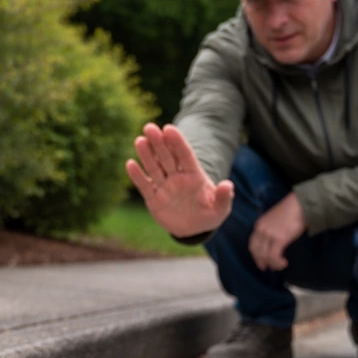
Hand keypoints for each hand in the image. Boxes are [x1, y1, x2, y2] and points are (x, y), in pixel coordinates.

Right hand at [125, 123, 233, 237]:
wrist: (193, 229)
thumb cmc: (209, 215)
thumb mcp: (220, 210)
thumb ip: (223, 198)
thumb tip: (228, 185)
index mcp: (194, 175)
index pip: (185, 155)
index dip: (177, 142)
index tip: (169, 129)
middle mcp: (177, 177)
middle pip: (167, 157)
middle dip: (159, 143)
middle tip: (149, 128)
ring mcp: (164, 186)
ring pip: (154, 168)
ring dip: (146, 155)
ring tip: (140, 141)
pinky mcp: (154, 199)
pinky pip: (144, 186)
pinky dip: (137, 176)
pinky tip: (130, 164)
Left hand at [249, 192, 306, 271]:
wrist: (301, 204)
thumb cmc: (291, 211)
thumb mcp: (275, 220)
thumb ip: (271, 230)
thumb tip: (273, 245)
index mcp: (259, 224)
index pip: (252, 244)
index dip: (255, 256)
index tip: (261, 263)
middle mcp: (261, 229)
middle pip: (257, 252)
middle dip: (262, 262)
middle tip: (269, 268)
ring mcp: (270, 234)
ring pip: (265, 256)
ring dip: (273, 264)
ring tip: (281, 265)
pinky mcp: (279, 238)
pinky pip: (274, 256)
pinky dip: (278, 262)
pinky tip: (284, 263)